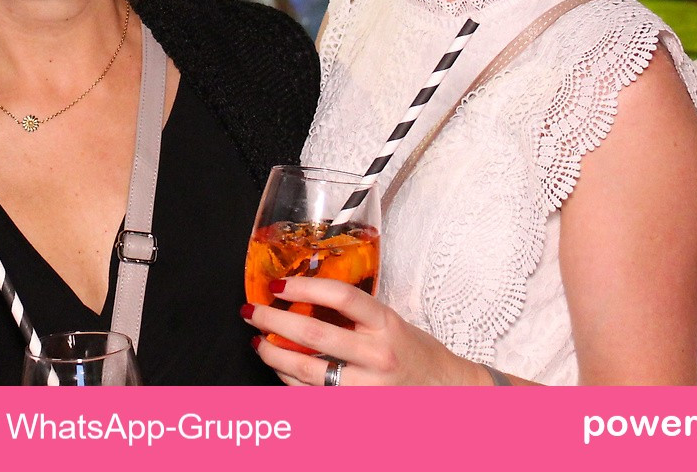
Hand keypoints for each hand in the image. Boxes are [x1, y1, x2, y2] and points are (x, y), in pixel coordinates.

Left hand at [241, 277, 492, 385]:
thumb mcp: (391, 322)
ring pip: (306, 372)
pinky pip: (312, 398)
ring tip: (257, 342)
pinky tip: (279, 370)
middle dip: (274, 321)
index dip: (305, 287)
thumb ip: (355, 314)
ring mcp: (366, 388)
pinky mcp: (357, 412)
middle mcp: (377, 356)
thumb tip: (304, 296)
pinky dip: (289, 383)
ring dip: (274, 354)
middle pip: (314, 336)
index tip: (278, 284)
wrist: (445, 394)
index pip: (341, 297)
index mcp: (386, 324)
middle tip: (251, 310)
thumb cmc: (414, 354)